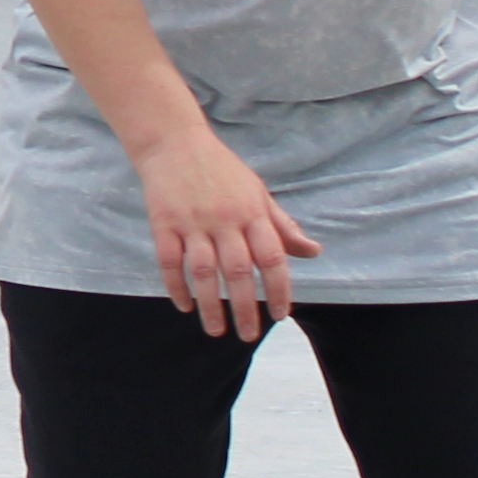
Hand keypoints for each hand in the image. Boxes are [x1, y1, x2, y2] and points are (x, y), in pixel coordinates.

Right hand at [128, 122, 317, 339]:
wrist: (174, 142)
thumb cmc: (223, 171)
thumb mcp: (259, 193)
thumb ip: (283, 226)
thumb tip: (314, 251)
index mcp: (251, 212)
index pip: (272, 257)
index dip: (279, 288)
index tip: (281, 315)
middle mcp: (224, 219)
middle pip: (237, 271)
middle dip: (245, 307)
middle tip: (249, 335)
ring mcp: (191, 222)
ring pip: (202, 272)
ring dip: (210, 305)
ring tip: (216, 331)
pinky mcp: (163, 223)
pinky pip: (169, 262)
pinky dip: (176, 286)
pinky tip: (185, 306)